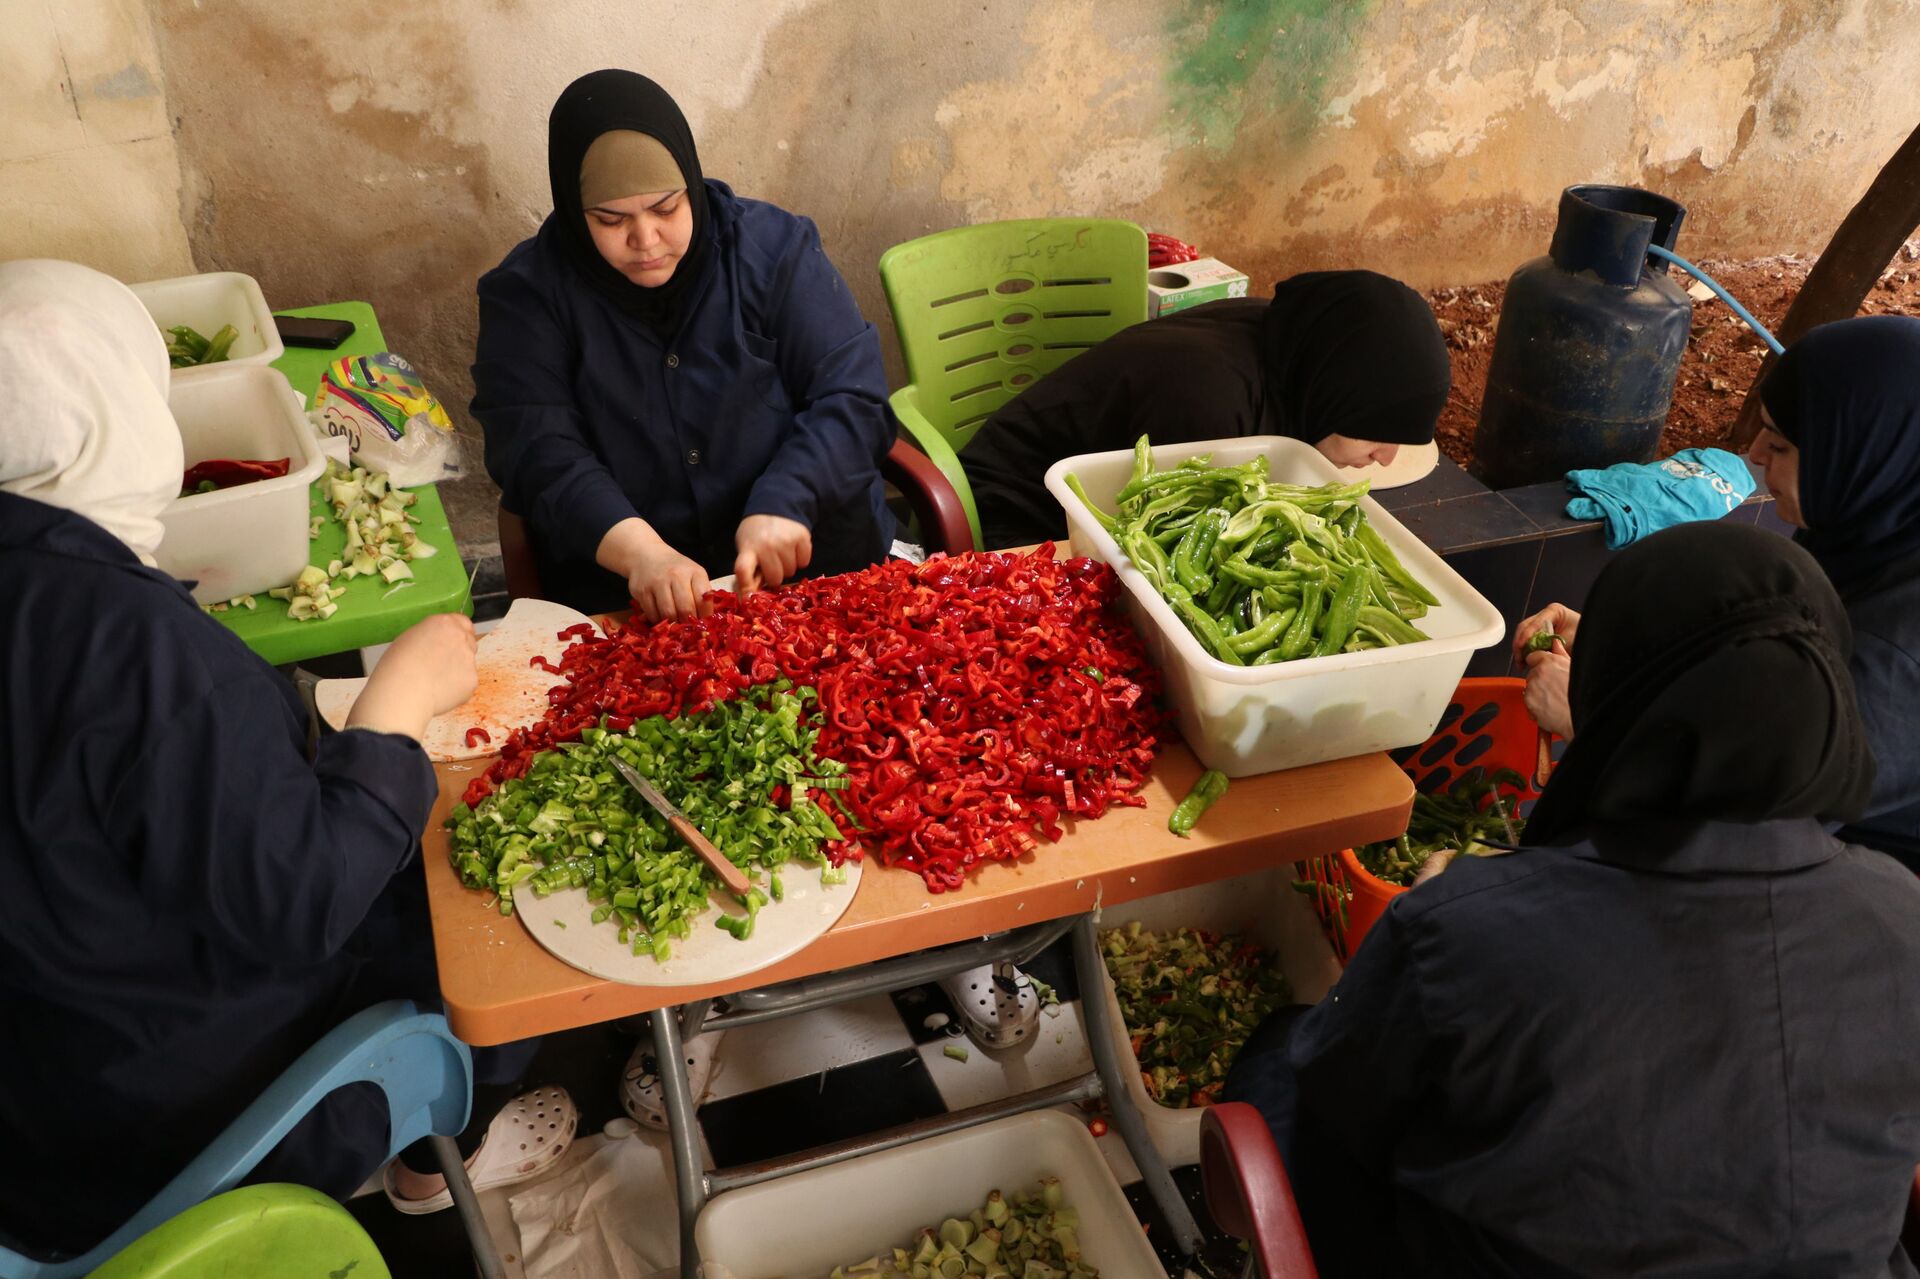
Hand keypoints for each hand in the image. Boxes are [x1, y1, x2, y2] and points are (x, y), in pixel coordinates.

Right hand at [348, 612, 478, 739]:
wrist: (403, 693)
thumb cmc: (397, 668)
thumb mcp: (408, 638)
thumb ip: (430, 636)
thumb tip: (435, 642)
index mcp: (443, 624)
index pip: (462, 622)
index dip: (457, 633)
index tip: (451, 642)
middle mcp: (460, 638)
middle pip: (468, 642)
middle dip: (458, 652)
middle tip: (441, 665)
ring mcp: (469, 659)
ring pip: (468, 664)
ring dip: (457, 671)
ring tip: (434, 682)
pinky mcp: (472, 680)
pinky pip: (466, 683)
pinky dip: (457, 689)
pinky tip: (439, 692)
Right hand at [597, 518, 710, 622]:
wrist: (646, 555)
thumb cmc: (675, 569)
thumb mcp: (693, 575)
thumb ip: (701, 595)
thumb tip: (705, 623)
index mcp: (695, 572)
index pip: (703, 600)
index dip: (704, 617)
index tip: (702, 624)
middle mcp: (676, 575)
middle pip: (685, 609)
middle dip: (687, 624)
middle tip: (687, 628)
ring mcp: (657, 582)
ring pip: (668, 614)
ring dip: (672, 624)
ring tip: (675, 623)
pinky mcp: (642, 591)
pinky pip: (652, 614)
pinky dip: (658, 620)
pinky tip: (661, 617)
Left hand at [734, 514, 811, 594]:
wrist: (776, 506)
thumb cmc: (757, 532)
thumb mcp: (746, 546)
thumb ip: (748, 568)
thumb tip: (750, 596)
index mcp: (748, 547)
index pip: (743, 570)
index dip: (746, 588)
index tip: (748, 599)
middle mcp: (767, 545)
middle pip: (775, 578)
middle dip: (774, 575)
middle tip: (771, 563)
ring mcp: (786, 541)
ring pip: (791, 572)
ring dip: (787, 566)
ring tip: (781, 552)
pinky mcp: (802, 538)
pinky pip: (804, 562)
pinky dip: (800, 559)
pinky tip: (792, 548)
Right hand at [1510, 602, 1581, 668]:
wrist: (1594, 641)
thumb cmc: (1585, 636)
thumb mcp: (1570, 640)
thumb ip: (1553, 644)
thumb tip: (1538, 652)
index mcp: (1554, 611)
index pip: (1535, 622)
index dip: (1526, 634)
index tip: (1520, 646)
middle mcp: (1546, 616)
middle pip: (1525, 627)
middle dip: (1519, 643)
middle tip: (1518, 657)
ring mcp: (1542, 625)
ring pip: (1524, 635)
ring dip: (1521, 649)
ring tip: (1520, 662)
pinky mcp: (1541, 635)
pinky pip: (1529, 642)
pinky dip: (1526, 651)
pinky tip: (1524, 660)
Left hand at [1523, 648, 1573, 739]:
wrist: (1582, 716)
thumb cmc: (1581, 694)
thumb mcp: (1574, 668)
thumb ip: (1561, 653)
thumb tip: (1555, 643)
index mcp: (1549, 662)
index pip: (1533, 656)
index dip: (1540, 664)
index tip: (1546, 671)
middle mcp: (1538, 673)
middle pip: (1532, 674)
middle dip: (1540, 681)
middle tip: (1555, 689)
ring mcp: (1532, 688)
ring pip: (1529, 689)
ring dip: (1538, 694)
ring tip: (1555, 700)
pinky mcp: (1529, 703)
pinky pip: (1529, 703)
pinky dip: (1536, 707)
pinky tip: (1551, 708)